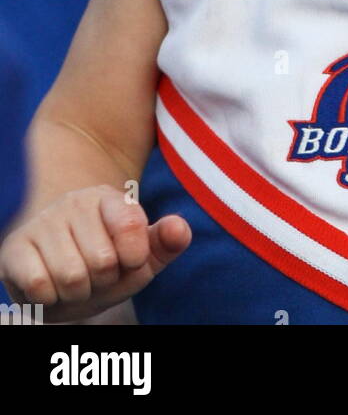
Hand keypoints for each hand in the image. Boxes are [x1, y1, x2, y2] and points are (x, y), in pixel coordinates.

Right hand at [0, 184, 190, 322]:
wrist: (55, 267)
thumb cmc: (105, 263)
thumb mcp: (139, 257)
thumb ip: (165, 244)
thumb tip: (180, 229)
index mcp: (111, 199)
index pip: (131, 228)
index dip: (133, 259)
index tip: (127, 259)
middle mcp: (75, 203)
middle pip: (103, 262)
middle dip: (103, 281)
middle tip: (95, 275)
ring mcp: (44, 222)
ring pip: (71, 276)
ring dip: (77, 293)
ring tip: (73, 281)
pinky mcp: (16, 247)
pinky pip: (40, 285)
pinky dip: (49, 298)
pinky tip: (50, 285)